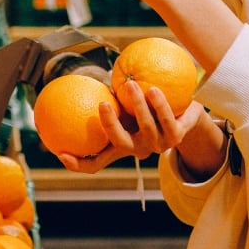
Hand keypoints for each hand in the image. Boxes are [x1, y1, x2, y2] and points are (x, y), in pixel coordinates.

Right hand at [56, 80, 205, 173]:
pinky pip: (167, 120)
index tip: (61, 153)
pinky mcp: (177, 137)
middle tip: (103, 103)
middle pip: (120, 142)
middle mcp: (139, 149)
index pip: (96, 162)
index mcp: (122, 146)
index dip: (78, 164)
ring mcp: (159, 145)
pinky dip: (160, 105)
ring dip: (138, 105)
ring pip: (146, 128)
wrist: (187, 114)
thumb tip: (76, 85)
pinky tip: (154, 88)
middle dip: (111, 125)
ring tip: (130, 84)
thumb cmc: (149, 108)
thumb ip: (108, 103)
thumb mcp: (126, 109)